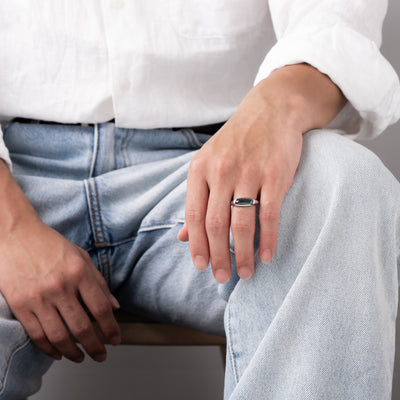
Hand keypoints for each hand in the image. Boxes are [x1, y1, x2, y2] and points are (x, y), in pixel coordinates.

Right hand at [0, 163, 120, 361]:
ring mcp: (39, 297)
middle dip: (95, 347)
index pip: (101, 308)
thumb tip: (115, 306)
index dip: (111, 328)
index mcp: (79, 272)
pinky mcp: (20, 305)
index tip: (115, 339)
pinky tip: (58, 353)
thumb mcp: (81, 257)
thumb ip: (99, 282)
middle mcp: (61, 286)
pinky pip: (37, 335)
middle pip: (82, 327)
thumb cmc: (51, 245)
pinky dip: (49, 349)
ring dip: (73, 352)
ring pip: (59, 336)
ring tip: (81, 357)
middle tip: (101, 355)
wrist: (16, 234)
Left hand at [178, 64, 345, 282]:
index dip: (196, 245)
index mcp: (199, 170)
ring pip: (241, 223)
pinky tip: (266, 255)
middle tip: (222, 277)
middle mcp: (220, 172)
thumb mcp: (208, 164)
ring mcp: (248, 172)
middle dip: (218, 256)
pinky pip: (269, 214)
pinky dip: (267, 239)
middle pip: (215, 224)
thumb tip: (182, 236)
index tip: (201, 267)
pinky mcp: (274, 174)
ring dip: (243, 253)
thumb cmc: (236, 142)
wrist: (270, 110)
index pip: (193, 216)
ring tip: (246, 273)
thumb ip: (196, 200)